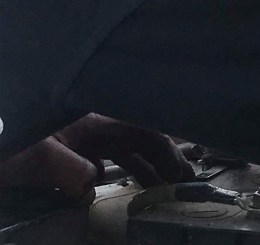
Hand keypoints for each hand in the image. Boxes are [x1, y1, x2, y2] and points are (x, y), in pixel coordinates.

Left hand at [0, 115, 191, 201]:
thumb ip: (71, 171)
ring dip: (146, 170)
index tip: (183, 172)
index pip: (142, 131)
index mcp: (94, 122)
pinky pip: (104, 166)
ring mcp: (81, 144)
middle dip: (164, 160)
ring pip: (124, 154)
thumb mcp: (38, 157)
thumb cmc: (10, 146)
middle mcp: (94, 130)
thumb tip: (94, 191)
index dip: (167, 150)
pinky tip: (124, 192)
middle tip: (185, 183)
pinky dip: (121, 178)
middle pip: (139, 142)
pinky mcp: (69, 159)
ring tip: (164, 190)